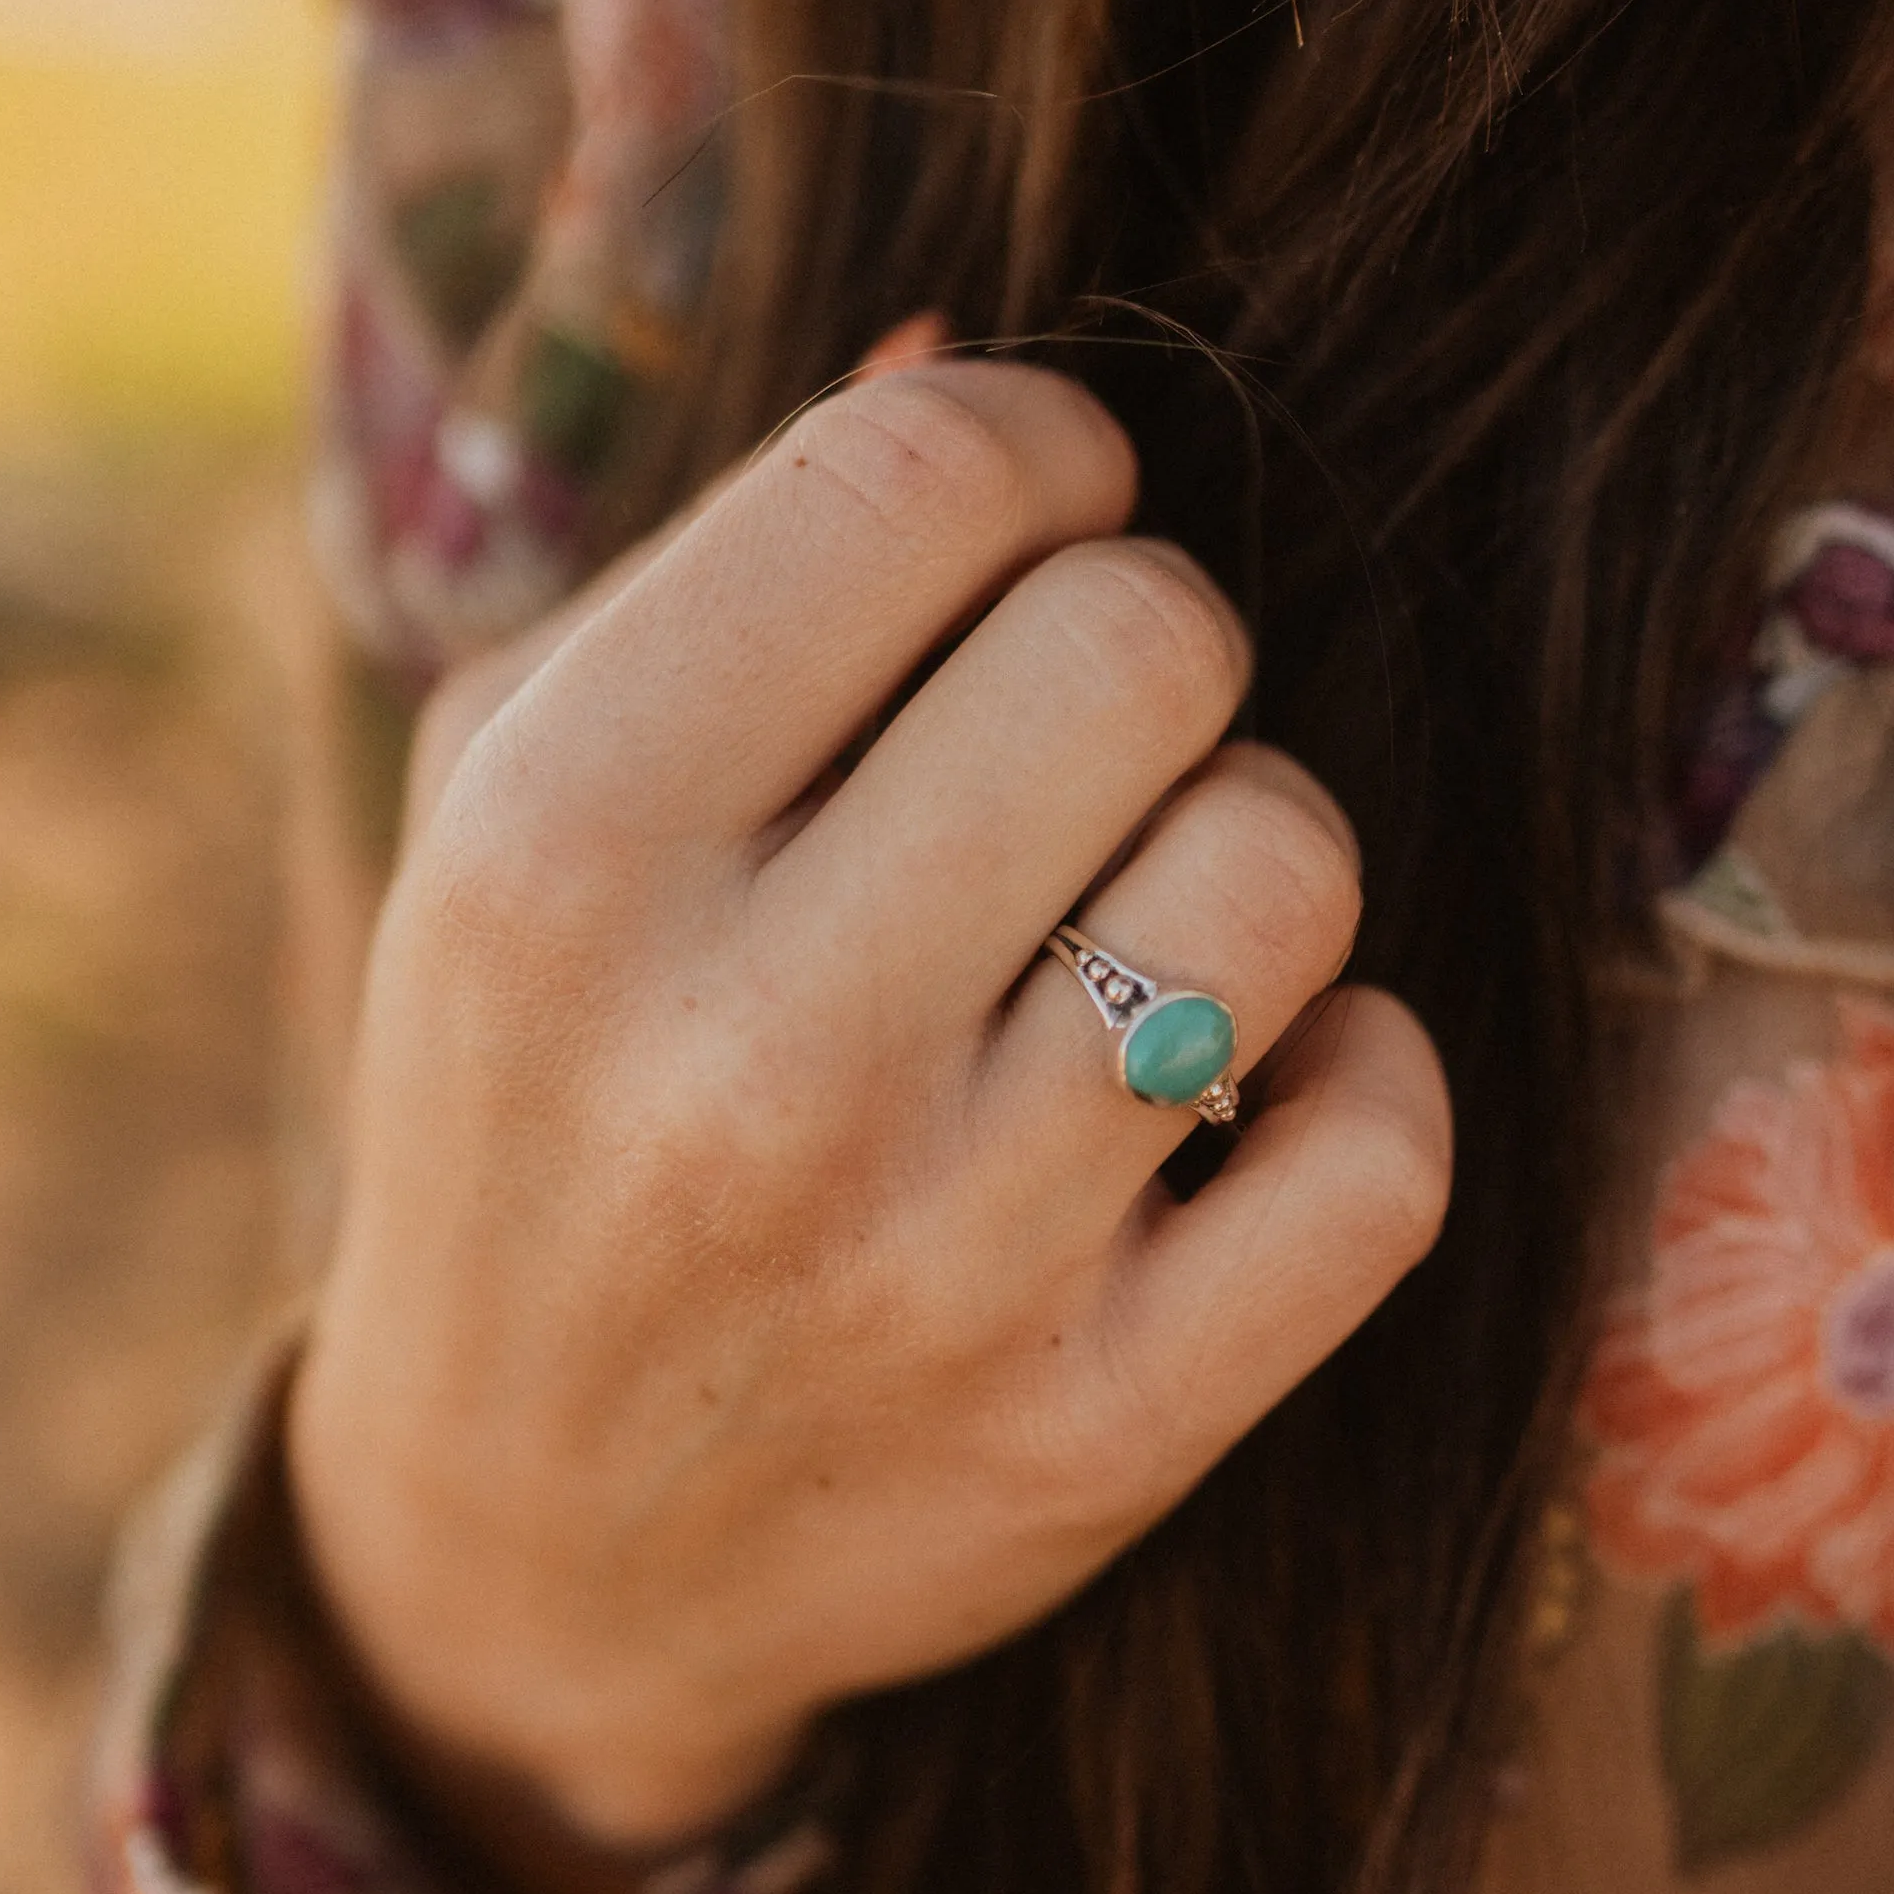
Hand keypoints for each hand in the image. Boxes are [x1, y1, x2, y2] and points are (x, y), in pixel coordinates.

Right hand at [288, 359, 1450, 1848]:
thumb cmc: (534, 1105)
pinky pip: (1385, 1141)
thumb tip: (975, 345)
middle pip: (1147, 638)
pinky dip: (1348, 1079)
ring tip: (1132, 921)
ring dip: (1243, 852)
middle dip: (1135, 642)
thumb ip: (720, 561)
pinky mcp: (1105, 1428)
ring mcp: (944, 1263)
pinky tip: (1234, 1092)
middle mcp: (751, 1055)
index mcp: (566, 854)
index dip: (1028, 453)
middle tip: (1067, 743)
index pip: (929, 474)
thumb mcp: (509, 812)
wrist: (528, 1548)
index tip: (1015, 531)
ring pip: (1286, 866)